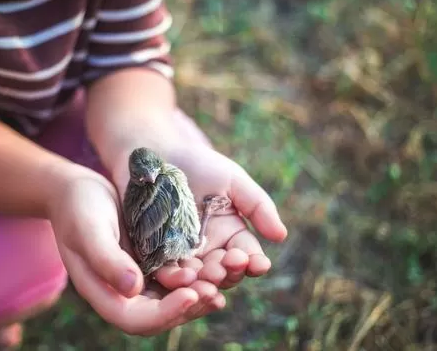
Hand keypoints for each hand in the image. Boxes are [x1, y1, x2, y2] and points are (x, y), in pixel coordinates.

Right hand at [47, 165, 224, 335]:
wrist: (77, 191)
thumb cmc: (78, 208)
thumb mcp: (88, 230)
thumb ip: (107, 260)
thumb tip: (133, 289)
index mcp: (104, 292)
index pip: (137, 318)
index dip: (166, 313)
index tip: (191, 294)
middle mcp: (123, 293)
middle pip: (160, 316)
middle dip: (189, 307)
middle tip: (215, 291)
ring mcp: (138, 279)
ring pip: (172, 299)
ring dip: (198, 294)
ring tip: (222, 281)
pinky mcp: (150, 262)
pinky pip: (176, 278)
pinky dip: (196, 277)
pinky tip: (216, 267)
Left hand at [110, 114, 287, 291]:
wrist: (157, 154)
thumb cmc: (199, 164)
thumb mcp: (233, 180)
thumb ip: (257, 206)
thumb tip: (281, 236)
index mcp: (231, 235)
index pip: (247, 255)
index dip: (254, 262)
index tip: (258, 263)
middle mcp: (209, 251)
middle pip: (224, 272)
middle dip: (228, 272)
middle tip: (228, 265)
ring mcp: (182, 256)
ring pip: (196, 278)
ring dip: (203, 282)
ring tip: (206, 277)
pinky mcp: (155, 256)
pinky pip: (166, 273)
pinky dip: (174, 279)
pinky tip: (180, 278)